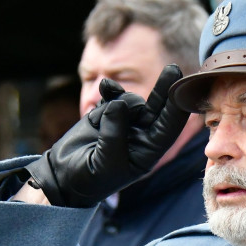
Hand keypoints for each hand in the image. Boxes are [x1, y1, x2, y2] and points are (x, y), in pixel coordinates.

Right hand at [25, 64, 187, 206]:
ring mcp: (125, 122)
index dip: (176, 108)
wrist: (64, 175)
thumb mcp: (106, 161)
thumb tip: (119, 103)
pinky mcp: (108, 113)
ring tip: (98, 122)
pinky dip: (110, 90)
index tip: (181, 89)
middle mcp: (142, 135)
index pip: (169, 128)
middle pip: (158, 108)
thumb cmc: (90, 177)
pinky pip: (115, 96)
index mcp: (148, 151)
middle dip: (165, 89)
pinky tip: (104, 86)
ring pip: (132, 100)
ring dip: (119, 101)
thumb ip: (115, 133)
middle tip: (173, 68)